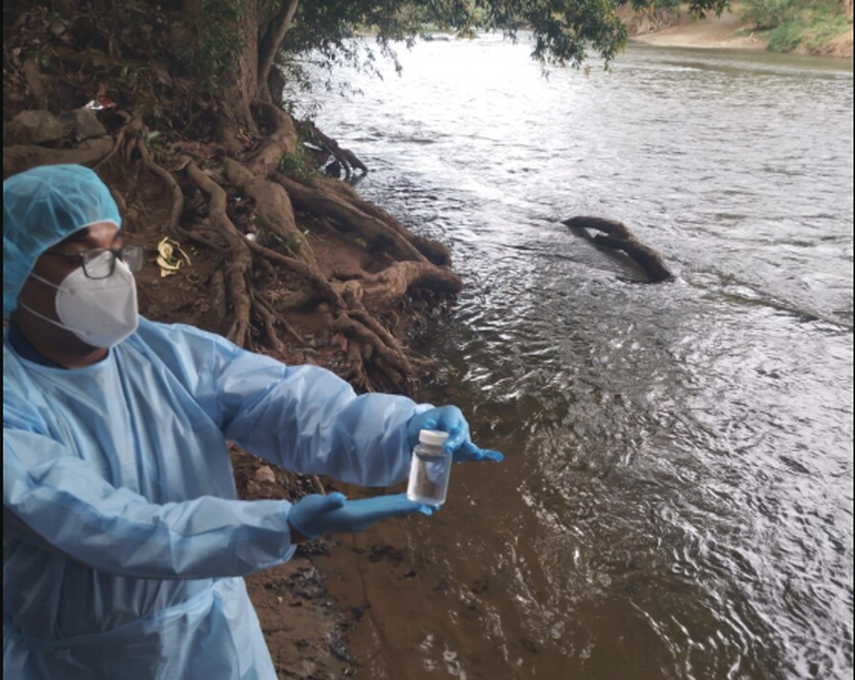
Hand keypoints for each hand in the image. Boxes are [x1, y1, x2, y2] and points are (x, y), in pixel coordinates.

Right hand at [288, 492, 434, 539]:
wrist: (301, 523)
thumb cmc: (309, 513)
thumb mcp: (317, 507)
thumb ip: (328, 503)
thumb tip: (339, 498)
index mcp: (357, 517)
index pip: (385, 510)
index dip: (403, 506)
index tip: (421, 504)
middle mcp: (363, 519)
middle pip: (391, 512)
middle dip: (411, 508)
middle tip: (432, 506)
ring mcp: (361, 518)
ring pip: (388, 511)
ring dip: (405, 507)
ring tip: (424, 505)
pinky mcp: (358, 514)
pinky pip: (381, 509)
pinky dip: (394, 505)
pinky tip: (401, 502)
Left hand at [407, 406, 503, 462]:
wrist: (425, 429)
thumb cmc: (423, 424)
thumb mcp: (421, 422)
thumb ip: (425, 427)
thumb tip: (427, 430)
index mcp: (451, 414)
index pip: (452, 423)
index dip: (450, 434)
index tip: (447, 443)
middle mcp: (461, 424)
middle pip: (460, 434)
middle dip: (456, 442)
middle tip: (448, 448)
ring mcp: (464, 437)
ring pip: (467, 444)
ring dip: (470, 450)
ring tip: (475, 453)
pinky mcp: (465, 449)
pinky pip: (476, 452)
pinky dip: (487, 455)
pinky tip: (497, 456)